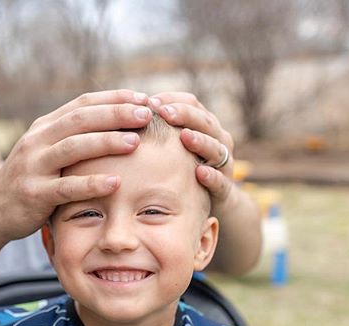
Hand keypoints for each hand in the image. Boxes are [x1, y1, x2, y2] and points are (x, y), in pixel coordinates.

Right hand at [0, 90, 152, 243]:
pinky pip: (67, 187)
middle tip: (147, 114)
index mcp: (44, 127)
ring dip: (106, 142)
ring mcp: (33, 166)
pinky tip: (116, 182)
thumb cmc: (33, 181)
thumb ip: (73, 137)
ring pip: (73, 147)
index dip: (114, 99)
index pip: (83, 103)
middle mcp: (37, 141)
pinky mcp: (34, 194)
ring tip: (135, 143)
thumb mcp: (48, 152)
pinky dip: (92, 183)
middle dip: (116, 114)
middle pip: (80, 119)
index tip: (144, 99)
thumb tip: (117, 121)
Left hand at [149, 92, 234, 210]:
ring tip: (185, 136)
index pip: (192, 104)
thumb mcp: (172, 147)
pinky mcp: (224, 189)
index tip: (150, 102)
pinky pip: (221, 181)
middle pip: (205, 122)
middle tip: (164, 112)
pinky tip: (200, 172)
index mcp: (204, 125)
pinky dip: (212, 176)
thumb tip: (124, 115)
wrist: (211, 201)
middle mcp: (217, 140)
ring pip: (216, 148)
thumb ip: (156, 130)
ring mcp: (223, 164)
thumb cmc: (183, 168)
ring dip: (201, 141)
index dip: (172, 100)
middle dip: (185, 115)